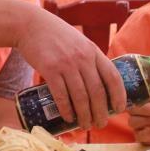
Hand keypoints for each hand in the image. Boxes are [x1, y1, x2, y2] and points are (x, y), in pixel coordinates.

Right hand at [17, 9, 125, 129]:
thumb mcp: (79, 42)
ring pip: (81, 97)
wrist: (30, 25)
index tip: (119, 109)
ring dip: (84, 115)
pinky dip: (66, 109)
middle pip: (97, 92)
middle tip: (101, 124)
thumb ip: (89, 59)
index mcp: (93, 51)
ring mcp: (66, 64)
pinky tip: (69, 118)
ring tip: (86, 125)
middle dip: (101, 112)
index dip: (119, 95)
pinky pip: (61, 95)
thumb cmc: (55, 36)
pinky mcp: (50, 69)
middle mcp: (83, 58)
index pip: (113, 76)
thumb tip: (98, 84)